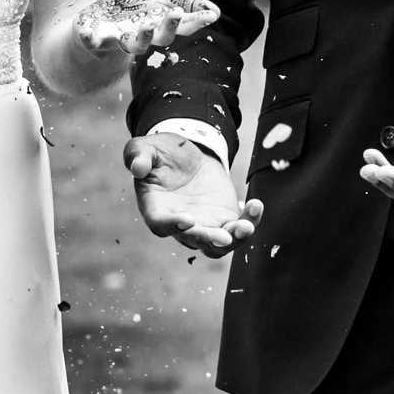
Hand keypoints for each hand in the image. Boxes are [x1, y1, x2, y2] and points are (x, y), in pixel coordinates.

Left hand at [75, 0, 220, 67]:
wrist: (97, 18)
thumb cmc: (135, 9)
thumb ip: (187, 3)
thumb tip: (215, 12)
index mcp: (160, 27)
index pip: (181, 27)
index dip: (195, 23)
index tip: (209, 17)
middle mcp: (142, 38)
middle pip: (159, 39)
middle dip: (167, 28)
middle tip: (175, 14)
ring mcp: (118, 40)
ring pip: (132, 45)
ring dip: (141, 37)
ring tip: (146, 25)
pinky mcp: (94, 40)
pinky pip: (92, 42)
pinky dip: (89, 38)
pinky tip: (88, 32)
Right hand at [124, 132, 259, 256]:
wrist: (187, 157)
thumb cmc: (161, 154)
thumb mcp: (146, 148)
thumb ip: (138, 156)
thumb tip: (136, 167)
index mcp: (155, 208)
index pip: (160, 224)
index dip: (172, 224)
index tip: (187, 219)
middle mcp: (179, 225)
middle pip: (193, 240)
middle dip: (209, 239)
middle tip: (224, 237)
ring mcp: (203, 225)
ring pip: (217, 245)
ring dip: (233, 240)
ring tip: (246, 226)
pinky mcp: (223, 219)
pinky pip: (237, 228)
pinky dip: (249, 221)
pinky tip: (256, 205)